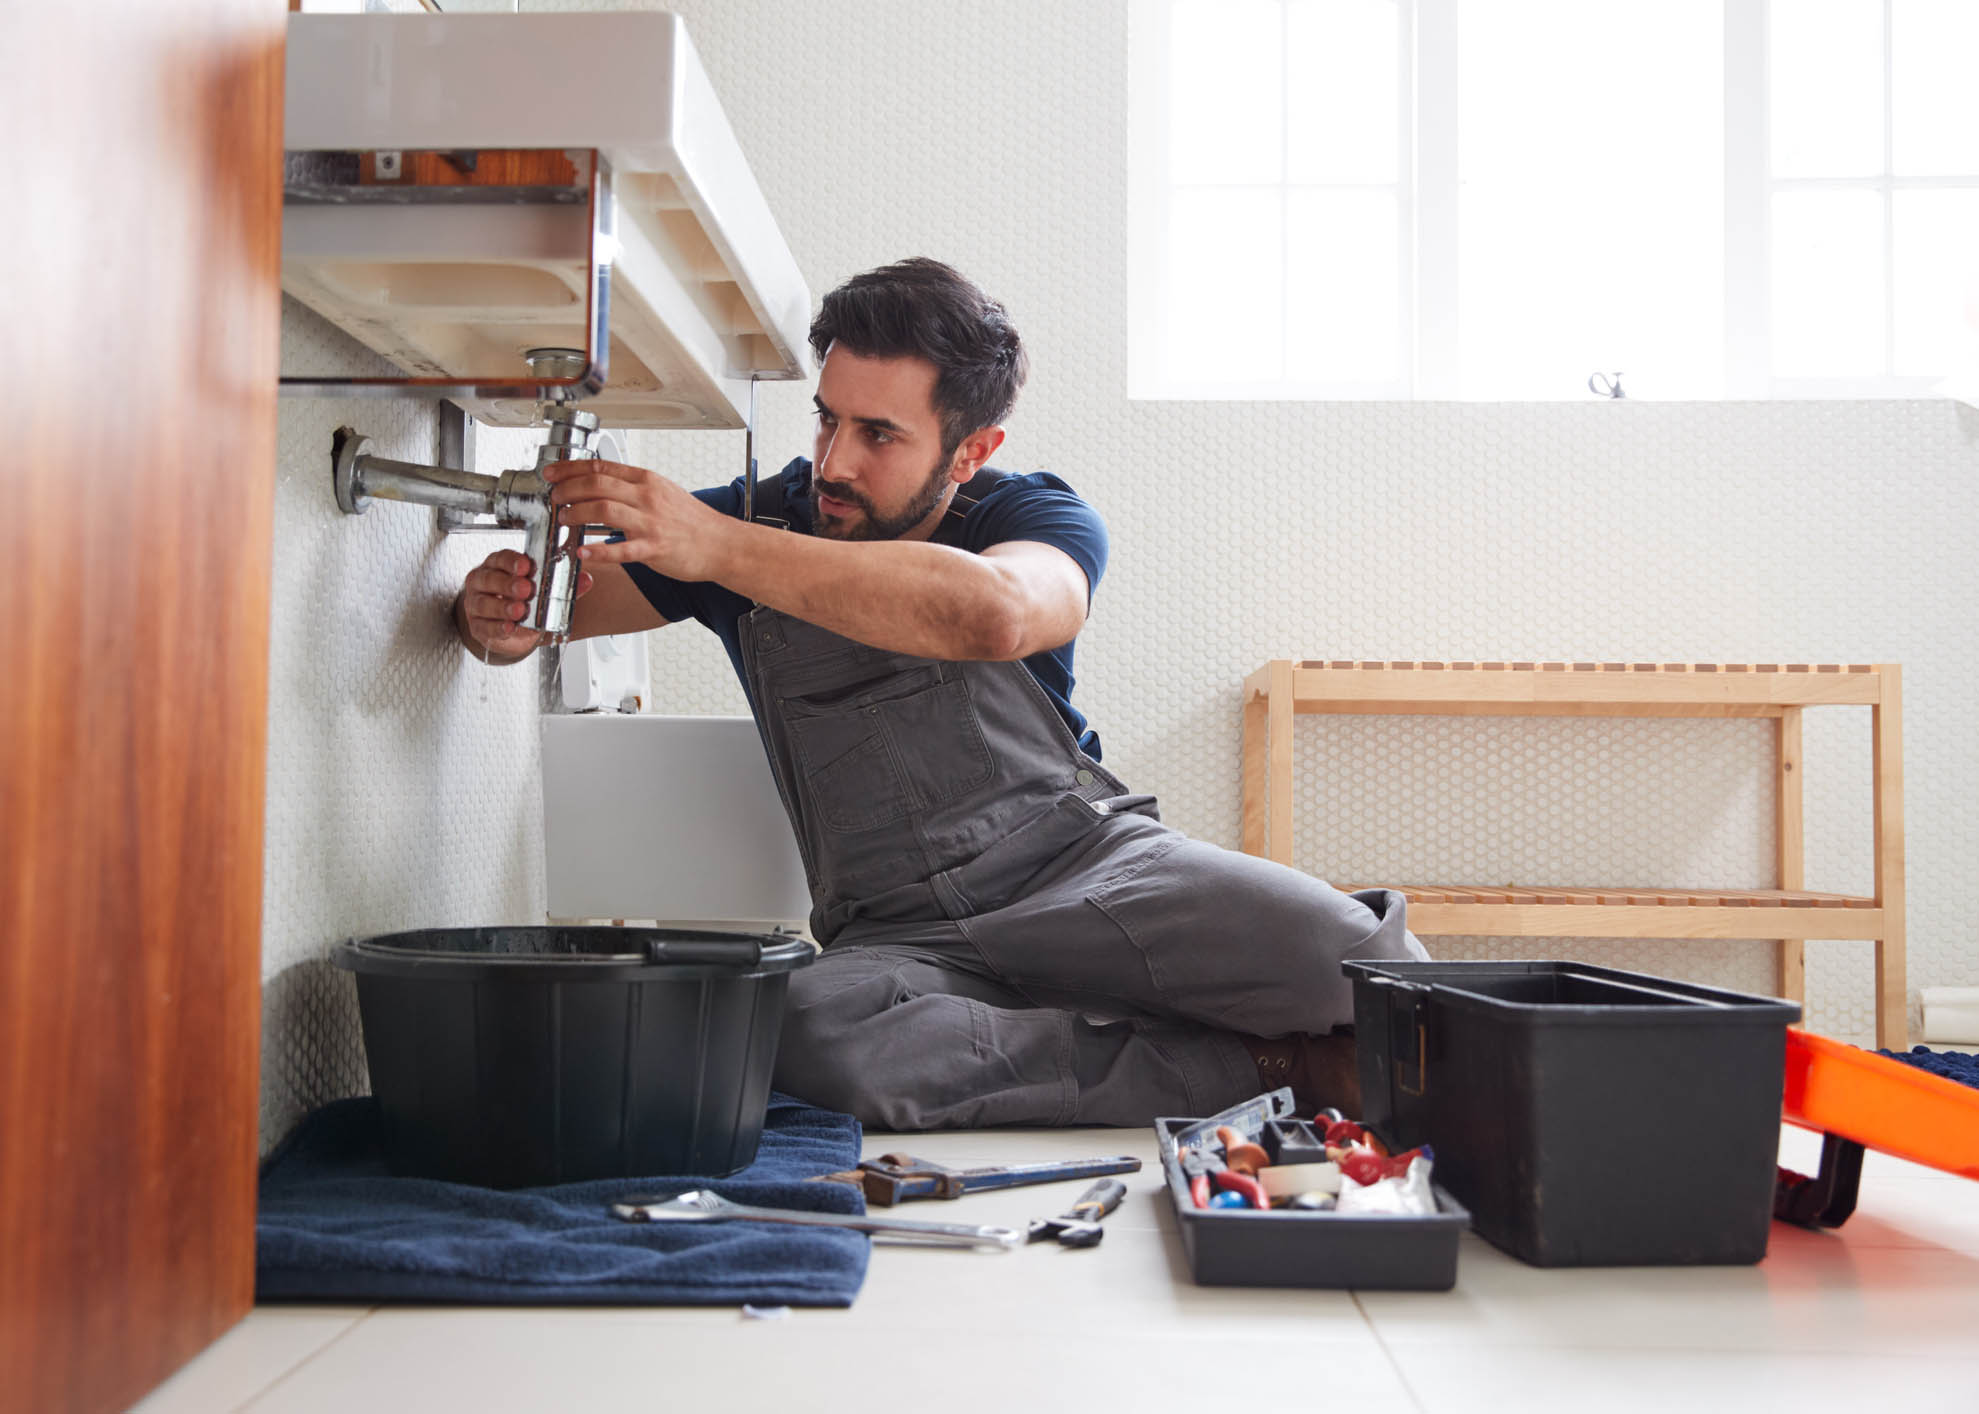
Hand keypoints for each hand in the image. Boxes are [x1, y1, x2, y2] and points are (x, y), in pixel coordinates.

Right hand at [455, 548, 592, 659]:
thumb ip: (564, 585)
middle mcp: (483, 582)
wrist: (513, 628)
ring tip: (520, 610)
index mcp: (498, 566)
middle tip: (526, 589)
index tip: (526, 566)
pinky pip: (484, 626)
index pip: (501, 558)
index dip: (512, 561)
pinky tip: (509, 627)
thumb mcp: (545, 591)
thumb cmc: (525, 601)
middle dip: (508, 584)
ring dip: (502, 607)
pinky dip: (497, 628)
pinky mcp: (478, 626)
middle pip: (489, 579)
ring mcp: (477, 604)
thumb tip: (586, 579)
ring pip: (483, 603)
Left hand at [545, 459, 733, 582]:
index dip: (570, 469)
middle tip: (554, 497)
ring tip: (563, 519)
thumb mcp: (662, 492)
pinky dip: (598, 551)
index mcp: (646, 480)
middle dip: (567, 489)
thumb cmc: (692, 522)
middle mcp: (647, 497)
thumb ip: (633, 488)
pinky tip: (582, 552)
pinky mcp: (655, 549)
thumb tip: (601, 485)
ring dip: (576, 513)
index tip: (552, 474)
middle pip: (596, 484)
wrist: (722, 543)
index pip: (601, 467)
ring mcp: (650, 522)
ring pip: (603, 509)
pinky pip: (622, 549)